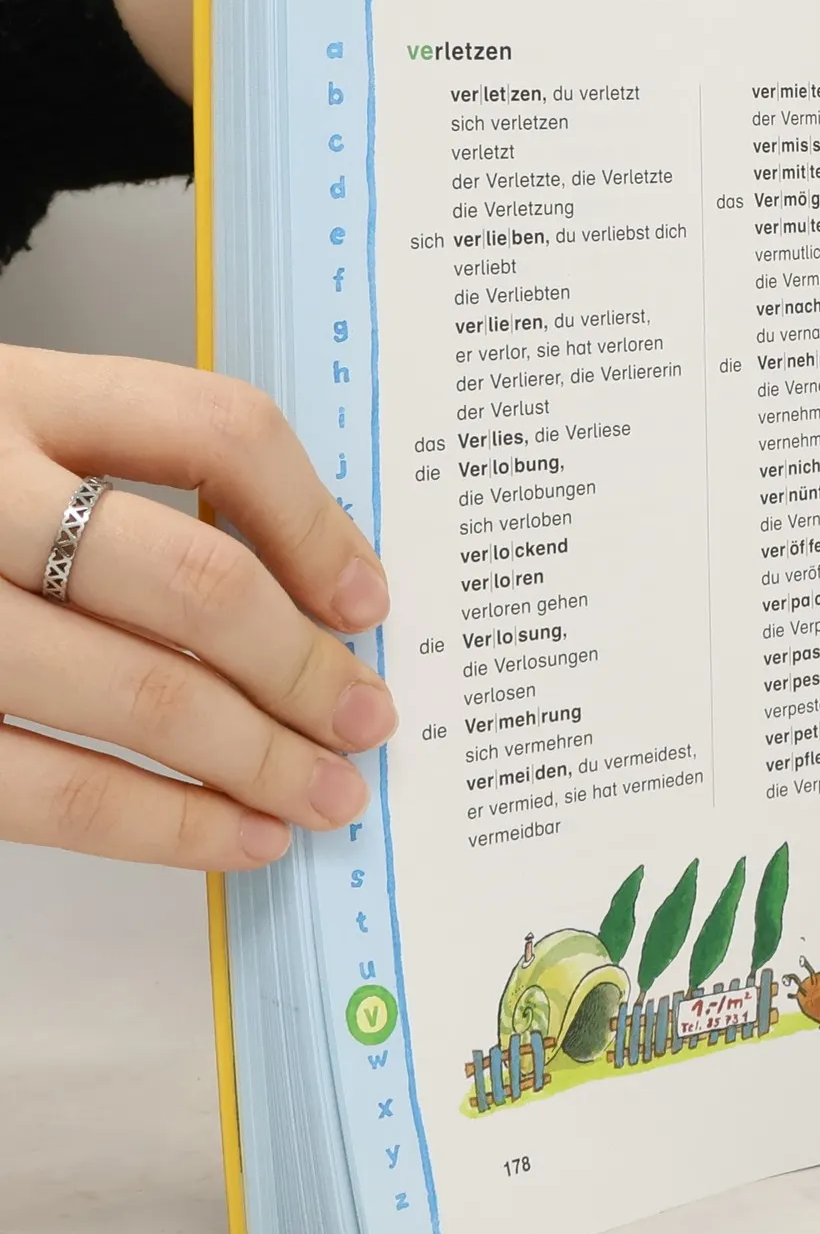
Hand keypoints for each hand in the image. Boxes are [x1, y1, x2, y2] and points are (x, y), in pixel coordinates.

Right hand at [0, 345, 395, 869]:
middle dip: (305, 670)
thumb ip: (125, 479)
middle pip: (196, 580)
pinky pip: (51, 792)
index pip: (218, 429)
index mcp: (12, 394)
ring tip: (326, 796)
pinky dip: (168, 827)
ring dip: (260, 760)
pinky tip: (239, 838)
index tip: (369, 603)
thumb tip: (318, 597)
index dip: (319, 523)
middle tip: (369, 722)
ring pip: (139, 693)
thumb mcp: (6, 439)